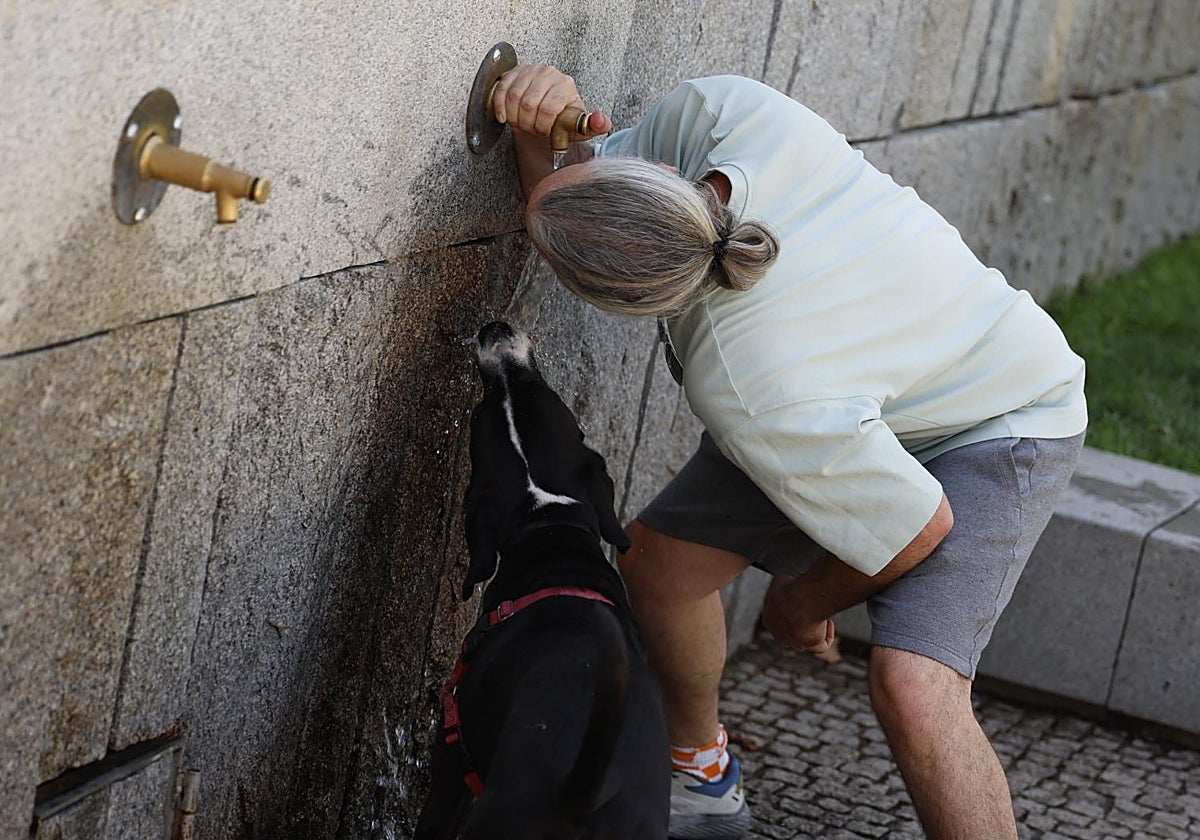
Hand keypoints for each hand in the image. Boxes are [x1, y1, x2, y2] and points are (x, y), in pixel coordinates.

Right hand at [492, 64, 611, 140]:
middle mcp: (549, 74)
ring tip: (522, 123)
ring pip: (513, 97)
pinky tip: (505, 117)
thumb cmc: (562, 119)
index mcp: (566, 85)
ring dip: (514, 117)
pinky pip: (501, 90)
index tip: (543, 132)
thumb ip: (594, 126)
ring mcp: (530, 70)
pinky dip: (500, 107)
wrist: (547, 111)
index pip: (549, 108)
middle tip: (531, 129)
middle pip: (529, 104)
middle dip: (528, 124)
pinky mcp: (514, 72)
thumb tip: (601, 120)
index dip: (542, 126)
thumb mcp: (580, 126)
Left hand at [762, 575, 835, 654]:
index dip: (788, 610)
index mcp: (768, 619)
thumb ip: (782, 583)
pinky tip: (828, 623)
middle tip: (808, 610)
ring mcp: (796, 642)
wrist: (800, 599)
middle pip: (789, 633)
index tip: (798, 601)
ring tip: (820, 613)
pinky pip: (821, 646)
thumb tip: (786, 579)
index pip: (777, 619)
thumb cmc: (789, 588)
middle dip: (799, 623)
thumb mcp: (780, 579)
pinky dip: (827, 636)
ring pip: (804, 641)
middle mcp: (779, 634)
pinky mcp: (812, 645)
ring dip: (813, 629)